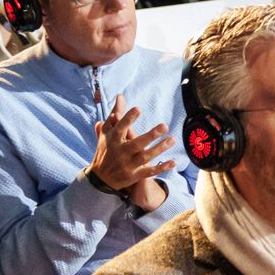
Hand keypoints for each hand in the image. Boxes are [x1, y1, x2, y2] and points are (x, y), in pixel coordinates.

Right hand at [89, 94, 176, 211]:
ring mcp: (128, 165)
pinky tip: (173, 162)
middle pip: (136, 144)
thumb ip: (115, 114)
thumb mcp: (107, 133)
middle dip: (150, 136)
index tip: (138, 109)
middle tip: (164, 126)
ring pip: (145, 157)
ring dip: (159, 149)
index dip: (128, 119)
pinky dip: (161, 167)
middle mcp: (120, 152)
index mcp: (113, 140)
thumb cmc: (106, 150)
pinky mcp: (134, 175)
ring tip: (172, 139)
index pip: (120, 128)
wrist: (100, 178)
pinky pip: (150, 172)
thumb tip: (120, 96)